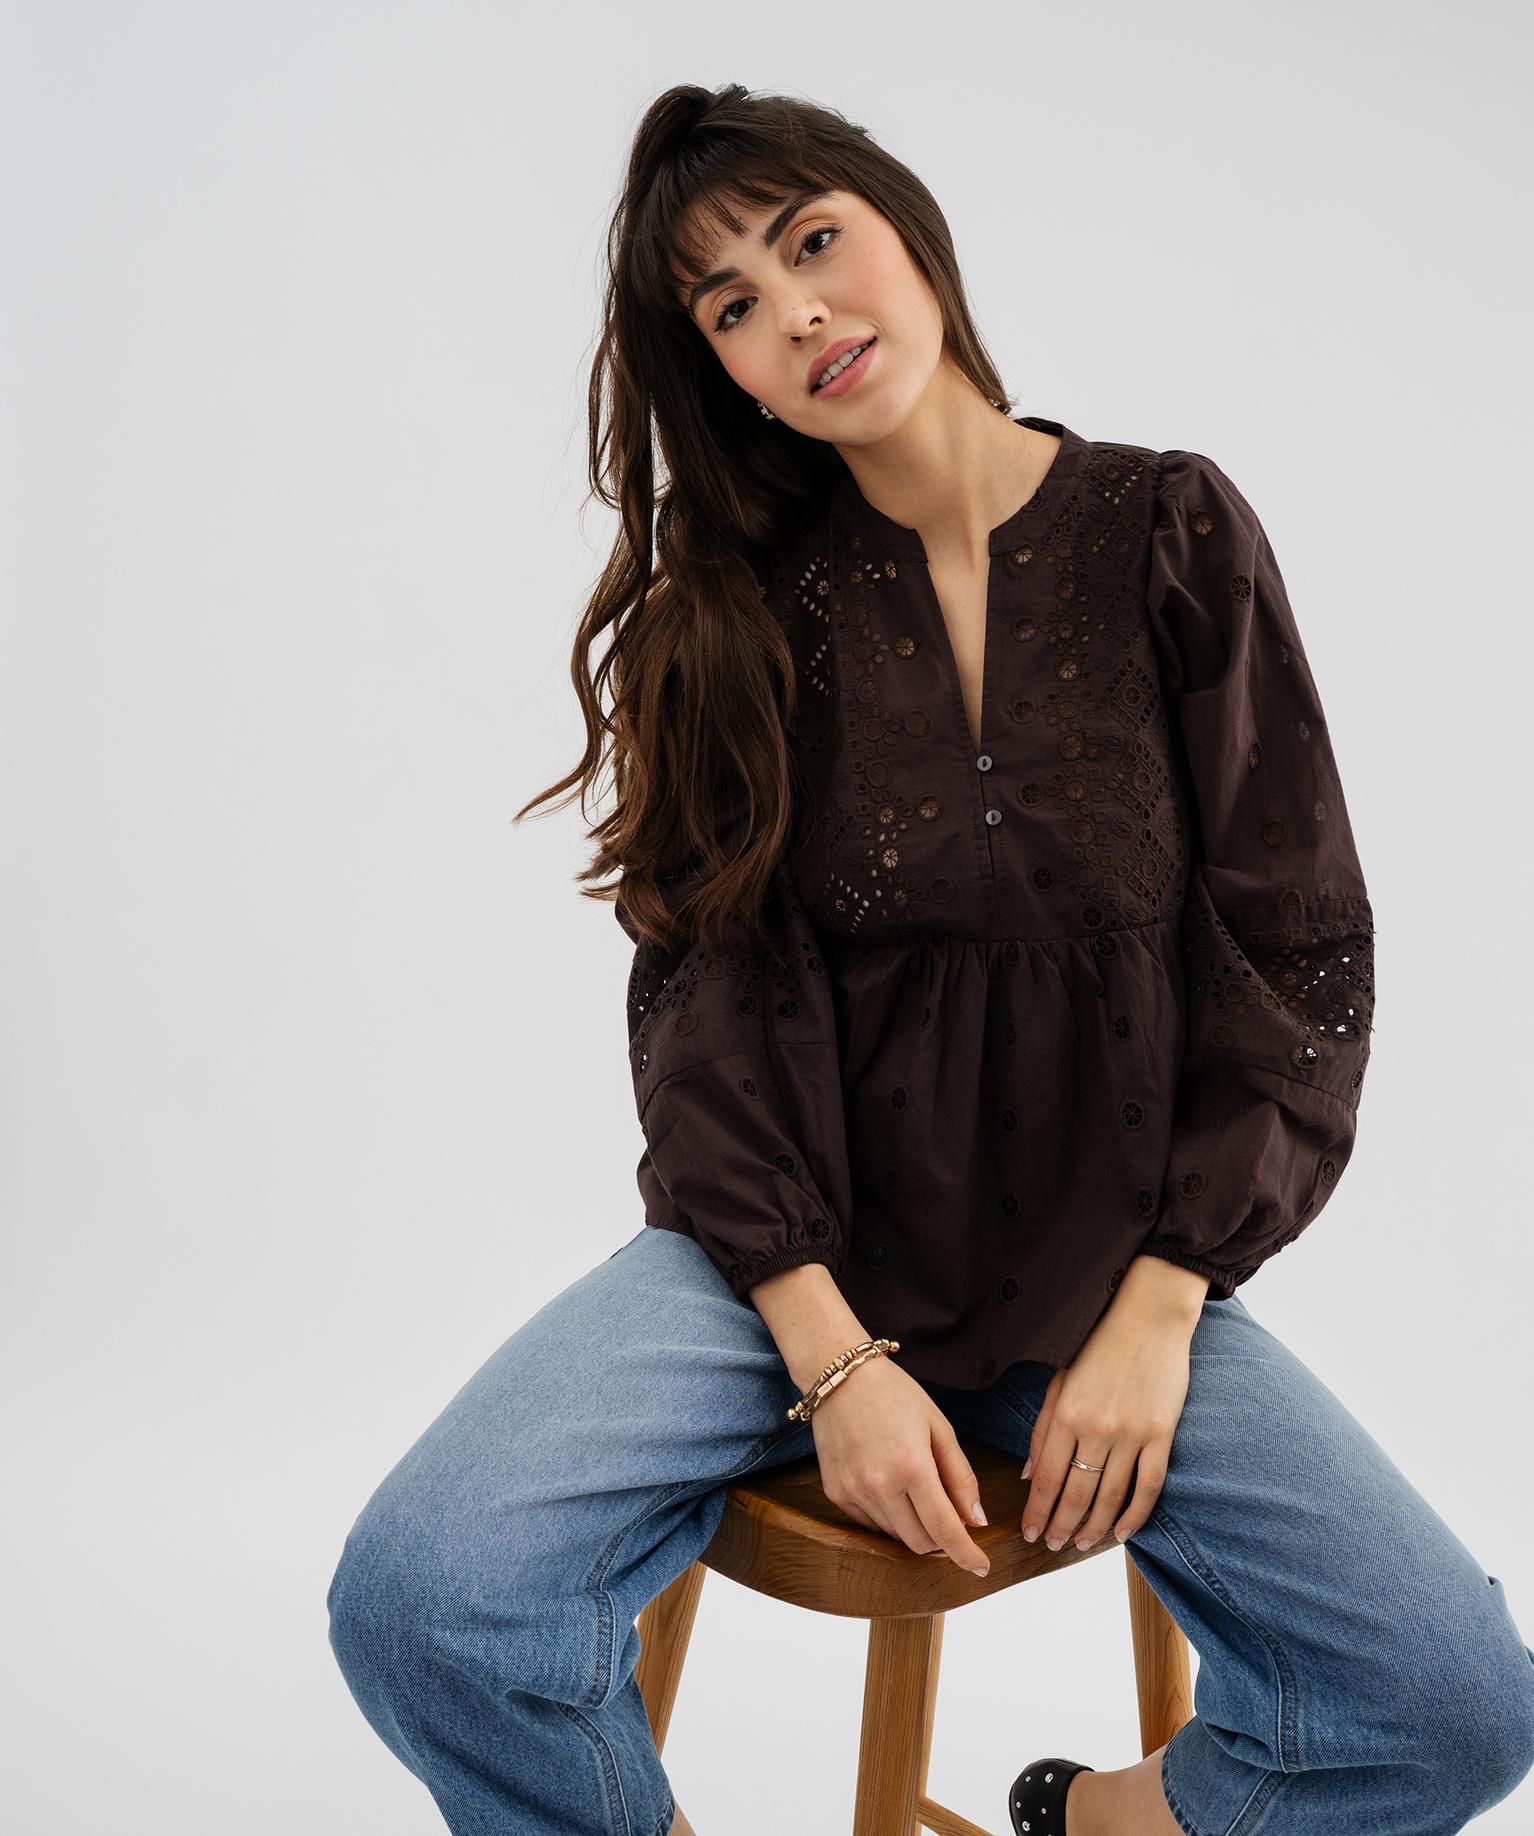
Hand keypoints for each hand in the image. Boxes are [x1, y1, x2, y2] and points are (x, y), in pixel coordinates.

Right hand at [809, 1353, 991, 1575]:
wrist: (839, 1375)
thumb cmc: (894, 1394)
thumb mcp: (938, 1427)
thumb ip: (960, 1477)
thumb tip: (976, 1520)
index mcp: (912, 1466)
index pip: (945, 1529)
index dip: (966, 1554)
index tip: (981, 1567)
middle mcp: (879, 1485)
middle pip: (920, 1542)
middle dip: (940, 1539)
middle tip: (948, 1513)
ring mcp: (853, 1491)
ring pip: (895, 1535)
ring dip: (913, 1525)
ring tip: (912, 1486)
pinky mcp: (835, 1492)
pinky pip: (869, 1523)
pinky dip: (887, 1515)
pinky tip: (887, 1483)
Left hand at [1019, 1284, 1196, 1551]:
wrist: (1148, 1317)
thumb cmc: (1097, 1345)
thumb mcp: (1059, 1381)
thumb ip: (1043, 1430)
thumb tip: (1028, 1475)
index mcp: (1066, 1414)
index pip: (1047, 1478)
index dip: (1037, 1511)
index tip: (1029, 1533)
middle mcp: (1097, 1429)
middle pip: (1076, 1495)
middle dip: (1060, 1526)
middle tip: (1051, 1546)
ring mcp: (1132, 1434)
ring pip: (1110, 1497)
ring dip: (1093, 1528)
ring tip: (1080, 1544)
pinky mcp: (1161, 1435)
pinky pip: (1148, 1487)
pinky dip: (1135, 1515)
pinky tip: (1122, 1533)